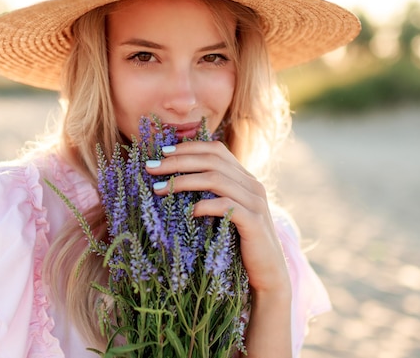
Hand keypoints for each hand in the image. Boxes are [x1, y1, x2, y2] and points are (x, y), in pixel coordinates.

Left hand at [147, 140, 290, 294]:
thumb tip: (177, 181)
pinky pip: (226, 205)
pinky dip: (204, 205)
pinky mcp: (254, 221)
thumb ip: (213, 195)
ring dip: (183, 181)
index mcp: (246, 179)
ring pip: (216, 179)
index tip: (162, 152)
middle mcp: (253, 185)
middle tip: (151, 167)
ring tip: (159, 188)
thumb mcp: (226, 213)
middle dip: (178, 161)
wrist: (268, 272)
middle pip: (212, 161)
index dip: (189, 147)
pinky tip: (188, 212)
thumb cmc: (240, 244)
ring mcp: (255, 202)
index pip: (217, 150)